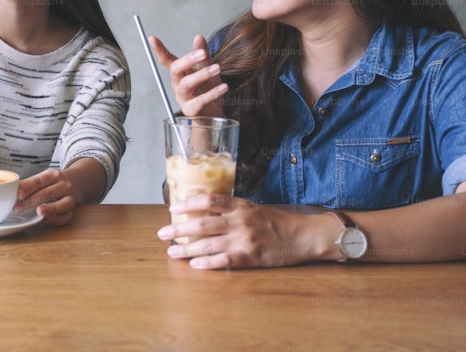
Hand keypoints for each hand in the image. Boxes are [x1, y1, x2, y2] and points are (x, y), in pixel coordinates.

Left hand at [15, 168, 77, 225]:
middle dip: (31, 201)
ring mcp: (70, 197)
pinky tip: (45, 221)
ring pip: (62, 204)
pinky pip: (66, 216)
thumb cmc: (54, 181)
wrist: (78, 180)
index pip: (39, 181)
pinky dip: (56, 220)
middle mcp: (63, 185)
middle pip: (47, 193)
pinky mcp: (73, 210)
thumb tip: (10, 188)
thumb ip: (29, 184)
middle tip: (17, 208)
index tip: (18, 194)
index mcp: (53, 175)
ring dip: (50, 208)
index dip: (28, 187)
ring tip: (38, 212)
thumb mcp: (43, 177)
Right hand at [150, 34, 227, 116]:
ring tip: (217, 68)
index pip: (166, 60)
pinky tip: (223, 87)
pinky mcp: (191, 110)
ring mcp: (182, 98)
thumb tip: (198, 37)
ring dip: (202, 75)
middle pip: (175, 70)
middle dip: (188, 60)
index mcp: (179, 73)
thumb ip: (202, 55)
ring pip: (186, 84)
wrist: (213, 113)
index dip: (159, 50)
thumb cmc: (207, 89)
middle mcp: (177, 84)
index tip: (152, 39)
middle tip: (203, 53)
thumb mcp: (206, 69)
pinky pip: (200, 101)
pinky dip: (212, 93)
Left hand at [156, 194, 318, 268]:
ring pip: (207, 245)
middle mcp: (239, 221)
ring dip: (186, 250)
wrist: (303, 235)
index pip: (208, 200)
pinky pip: (223, 261)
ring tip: (171, 252)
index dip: (187, 203)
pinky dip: (207, 263)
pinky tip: (194, 265)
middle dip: (178, 229)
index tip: (172, 208)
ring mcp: (244, 240)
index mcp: (240, 206)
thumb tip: (203, 208)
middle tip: (162, 233)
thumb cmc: (277, 221)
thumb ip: (231, 208)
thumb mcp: (253, 207)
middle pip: (201, 224)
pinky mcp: (250, 257)